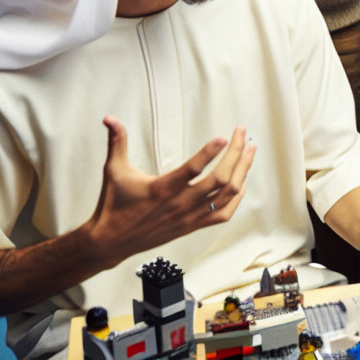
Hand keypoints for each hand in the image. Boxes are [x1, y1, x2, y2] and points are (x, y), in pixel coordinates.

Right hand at [83, 117, 255, 266]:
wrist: (111, 241)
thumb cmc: (114, 204)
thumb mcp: (114, 169)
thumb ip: (117, 141)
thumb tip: (109, 117)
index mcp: (162, 189)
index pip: (193, 169)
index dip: (210, 152)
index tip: (224, 137)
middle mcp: (179, 204)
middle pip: (219, 179)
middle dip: (236, 154)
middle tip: (242, 133)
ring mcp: (189, 217)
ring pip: (226, 195)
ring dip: (242, 171)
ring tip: (250, 150)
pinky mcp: (192, 226)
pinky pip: (223, 213)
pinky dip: (237, 197)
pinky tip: (242, 182)